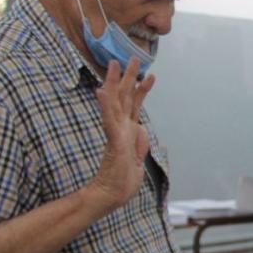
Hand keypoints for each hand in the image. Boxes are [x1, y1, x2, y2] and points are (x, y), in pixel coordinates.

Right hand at [84, 57, 154, 211]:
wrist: (112, 196)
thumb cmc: (123, 180)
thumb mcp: (138, 158)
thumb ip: (140, 142)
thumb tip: (141, 129)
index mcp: (128, 131)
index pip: (134, 105)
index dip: (141, 89)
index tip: (149, 74)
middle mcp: (121, 128)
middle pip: (124, 97)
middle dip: (128, 76)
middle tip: (132, 56)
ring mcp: (116, 133)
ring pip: (115, 102)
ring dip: (115, 82)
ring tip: (115, 63)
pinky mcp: (114, 141)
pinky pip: (109, 121)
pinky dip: (106, 105)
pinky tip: (102, 91)